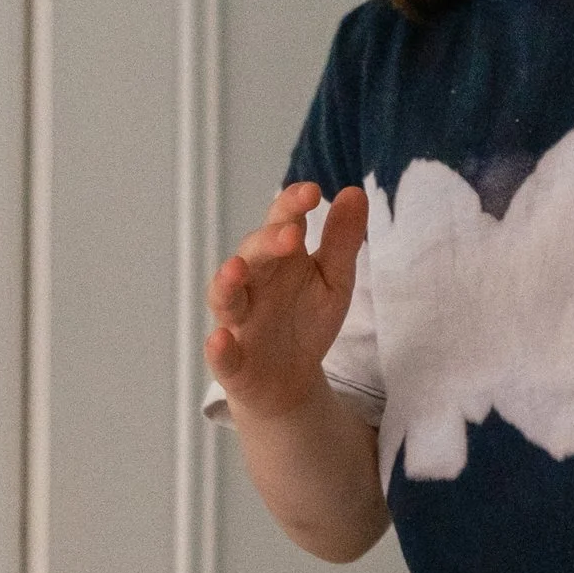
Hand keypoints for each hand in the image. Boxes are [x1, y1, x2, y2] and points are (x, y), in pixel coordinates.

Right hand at [205, 180, 366, 424]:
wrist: (290, 380)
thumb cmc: (306, 321)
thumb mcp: (335, 281)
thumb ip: (342, 241)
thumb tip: (354, 192)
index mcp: (279, 258)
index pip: (281, 222)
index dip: (291, 205)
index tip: (312, 193)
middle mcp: (252, 283)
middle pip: (252, 254)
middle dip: (267, 242)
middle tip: (291, 235)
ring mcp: (238, 321)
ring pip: (225, 297)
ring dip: (227, 282)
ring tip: (236, 269)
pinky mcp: (231, 362)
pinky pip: (220, 354)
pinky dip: (218, 348)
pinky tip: (221, 339)